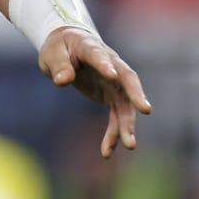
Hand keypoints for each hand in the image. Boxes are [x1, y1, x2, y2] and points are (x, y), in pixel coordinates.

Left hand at [39, 27, 151, 157]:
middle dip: (136, 95)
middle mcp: (110, 65)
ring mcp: (113, 82)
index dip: (105, 65)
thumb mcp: (52, 54)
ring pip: (125, 103)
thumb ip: (59, 66)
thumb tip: (63, 80)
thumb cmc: (59, 47)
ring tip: (130, 145)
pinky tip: (107, 151)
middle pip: (127, 79)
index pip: (100, 56)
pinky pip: (116, 116)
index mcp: (92, 48)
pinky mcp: (111, 96)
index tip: (112, 75)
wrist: (68, 47)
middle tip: (145, 110)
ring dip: (127, 124)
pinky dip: (113, 133)